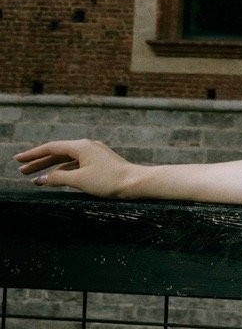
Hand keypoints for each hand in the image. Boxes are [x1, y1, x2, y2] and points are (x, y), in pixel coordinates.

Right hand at [14, 138, 133, 197]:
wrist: (136, 182)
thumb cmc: (109, 181)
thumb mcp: (80, 180)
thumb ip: (58, 178)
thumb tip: (41, 179)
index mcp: (81, 146)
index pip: (51, 148)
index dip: (33, 154)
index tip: (18, 160)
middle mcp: (87, 146)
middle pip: (57, 153)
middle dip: (38, 162)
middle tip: (21, 171)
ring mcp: (93, 154)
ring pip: (66, 160)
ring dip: (50, 167)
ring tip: (34, 177)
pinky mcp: (99, 163)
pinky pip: (75, 165)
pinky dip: (63, 171)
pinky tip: (55, 178)